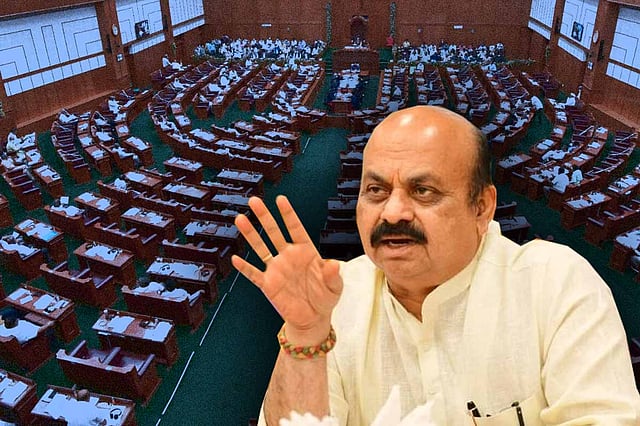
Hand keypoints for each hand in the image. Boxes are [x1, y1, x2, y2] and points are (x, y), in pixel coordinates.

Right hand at [232, 196, 342, 343]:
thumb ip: (333, 275)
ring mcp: (277, 269)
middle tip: (254, 201)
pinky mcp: (268, 284)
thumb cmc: (325, 297)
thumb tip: (333, 264)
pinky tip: (236, 259)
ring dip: (251, 235)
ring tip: (240, 220)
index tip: (280, 199)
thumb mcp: (335, 286)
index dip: (288, 214)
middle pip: (274, 232)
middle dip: (264, 217)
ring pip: (261, 248)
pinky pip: (254, 274)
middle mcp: (288, 256)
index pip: (296, 228)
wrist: (313, 318)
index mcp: (306, 251)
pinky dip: (245, 267)